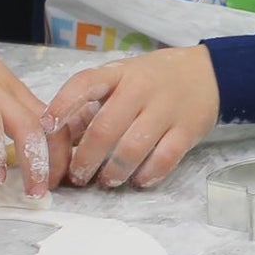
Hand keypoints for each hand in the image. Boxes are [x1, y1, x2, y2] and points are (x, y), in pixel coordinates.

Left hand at [43, 45, 220, 187]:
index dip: (63, 105)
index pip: (85, 84)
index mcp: (118, 74)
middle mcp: (141, 88)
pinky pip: (164, 159)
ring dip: (114, 172)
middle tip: (78, 176)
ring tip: (107, 181)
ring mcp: (166, 109)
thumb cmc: (153, 79)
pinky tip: (139, 180)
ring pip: (133, 148)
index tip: (46, 126)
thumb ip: (90, 106)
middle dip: (86, 158)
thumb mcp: (121, 80)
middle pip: (106, 128)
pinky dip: (148, 175)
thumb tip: (56, 138)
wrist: (207, 73)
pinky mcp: (188, 129)